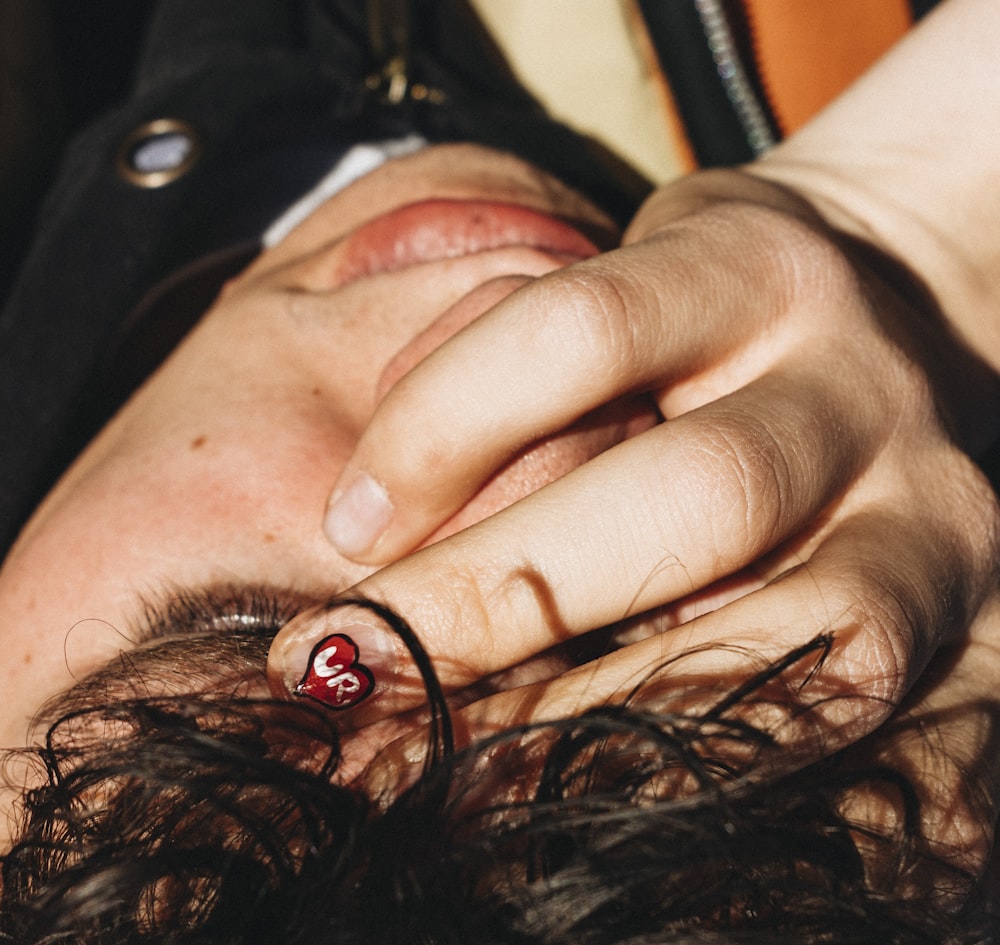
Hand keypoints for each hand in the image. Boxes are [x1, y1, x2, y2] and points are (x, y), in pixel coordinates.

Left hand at [268, 167, 999, 753]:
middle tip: (372, 672)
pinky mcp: (974, 602)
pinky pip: (863, 708)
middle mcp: (855, 382)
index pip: (580, 329)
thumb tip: (371, 525)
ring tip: (475, 762)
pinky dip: (733, 760)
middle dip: (510, 596)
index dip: (444, 426)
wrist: (894, 300)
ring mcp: (931, 503)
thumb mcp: (618, 282)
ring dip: (618, 712)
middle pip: (692, 496)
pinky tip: (618, 789)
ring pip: (805, 636)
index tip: (349, 527)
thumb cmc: (709, 309)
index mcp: (748, 264)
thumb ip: (508, 366)